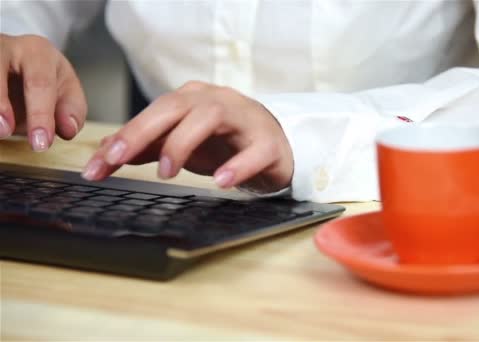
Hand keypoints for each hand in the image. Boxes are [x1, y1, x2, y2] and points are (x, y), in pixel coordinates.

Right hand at [0, 34, 86, 149]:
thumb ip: (71, 111)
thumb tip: (68, 129)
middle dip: (0, 107)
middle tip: (5, 133)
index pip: (40, 84)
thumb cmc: (44, 80)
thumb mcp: (65, 91)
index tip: (41, 143)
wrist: (16, 61)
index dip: (40, 115)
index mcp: (38, 52)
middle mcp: (5, 46)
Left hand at [82, 81, 293, 192]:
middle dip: (143, 131)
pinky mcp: (268, 143)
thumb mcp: (184, 144)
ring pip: (211, 117)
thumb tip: (105, 155)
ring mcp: (245, 119)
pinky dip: (237, 165)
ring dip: (183, 142)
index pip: (153, 112)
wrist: (276, 148)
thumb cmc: (227, 143)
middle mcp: (217, 101)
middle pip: (176, 107)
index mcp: (193, 99)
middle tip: (118, 158)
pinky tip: (221, 181)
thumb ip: (148, 147)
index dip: (125, 134)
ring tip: (167, 172)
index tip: (98, 163)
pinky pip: (254, 150)